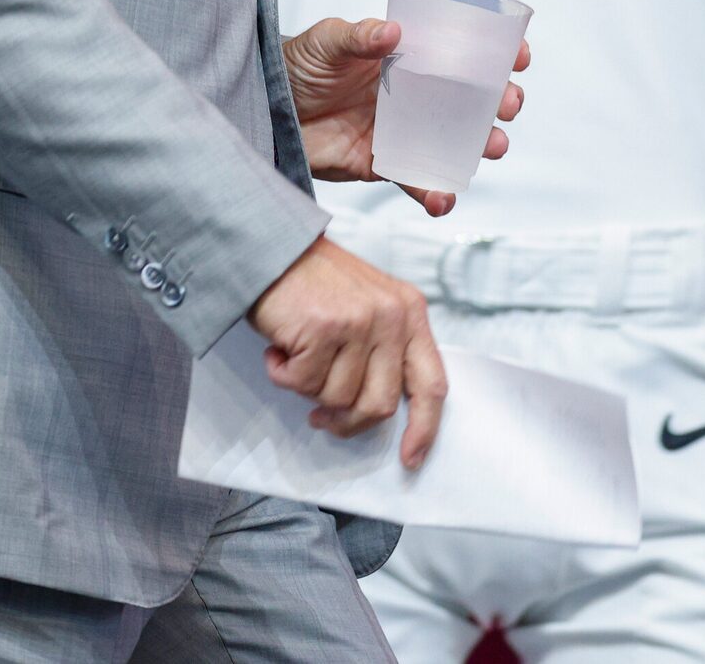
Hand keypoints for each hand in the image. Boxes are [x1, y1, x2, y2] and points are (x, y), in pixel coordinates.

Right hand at [248, 233, 450, 464]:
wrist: (272, 247)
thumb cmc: (316, 283)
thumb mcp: (369, 307)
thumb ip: (384, 351)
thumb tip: (376, 412)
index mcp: (410, 313)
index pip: (432, 384)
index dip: (424, 429)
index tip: (411, 458)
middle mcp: (392, 317)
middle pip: (379, 404)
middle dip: (346, 420)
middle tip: (320, 413)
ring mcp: (359, 322)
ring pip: (337, 399)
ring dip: (308, 388)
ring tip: (297, 355)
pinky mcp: (323, 328)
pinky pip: (302, 384)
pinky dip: (282, 374)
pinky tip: (279, 347)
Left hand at [282, 15, 527, 216]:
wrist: (260, 109)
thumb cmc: (295, 65)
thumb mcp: (326, 41)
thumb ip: (357, 36)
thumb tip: (391, 33)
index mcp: (406, 58)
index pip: (460, 52)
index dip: (495, 54)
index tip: (517, 56)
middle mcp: (412, 95)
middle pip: (470, 100)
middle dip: (499, 103)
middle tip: (508, 104)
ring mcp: (401, 131)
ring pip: (455, 142)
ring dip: (480, 147)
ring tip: (492, 148)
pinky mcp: (382, 164)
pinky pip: (416, 180)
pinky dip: (434, 193)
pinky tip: (444, 198)